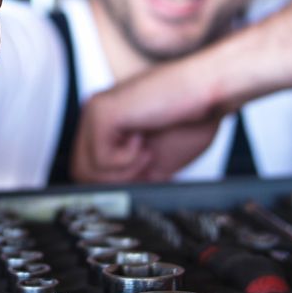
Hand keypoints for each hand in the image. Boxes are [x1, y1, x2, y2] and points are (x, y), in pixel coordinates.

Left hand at [73, 56, 231, 183]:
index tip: (144, 172)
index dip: (116, 182)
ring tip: (146, 149)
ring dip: (124, 171)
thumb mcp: (153, 161)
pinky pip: (101, 160)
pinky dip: (128, 160)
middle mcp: (94, 114)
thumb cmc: (190, 120)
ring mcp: (94, 111)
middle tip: (146, 158)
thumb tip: (109, 201)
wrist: (210, 91)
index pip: (88, 170)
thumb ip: (126, 176)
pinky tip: (144, 138)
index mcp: (104, 124)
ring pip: (86, 170)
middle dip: (118, 179)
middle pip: (82, 173)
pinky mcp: (102, 113)